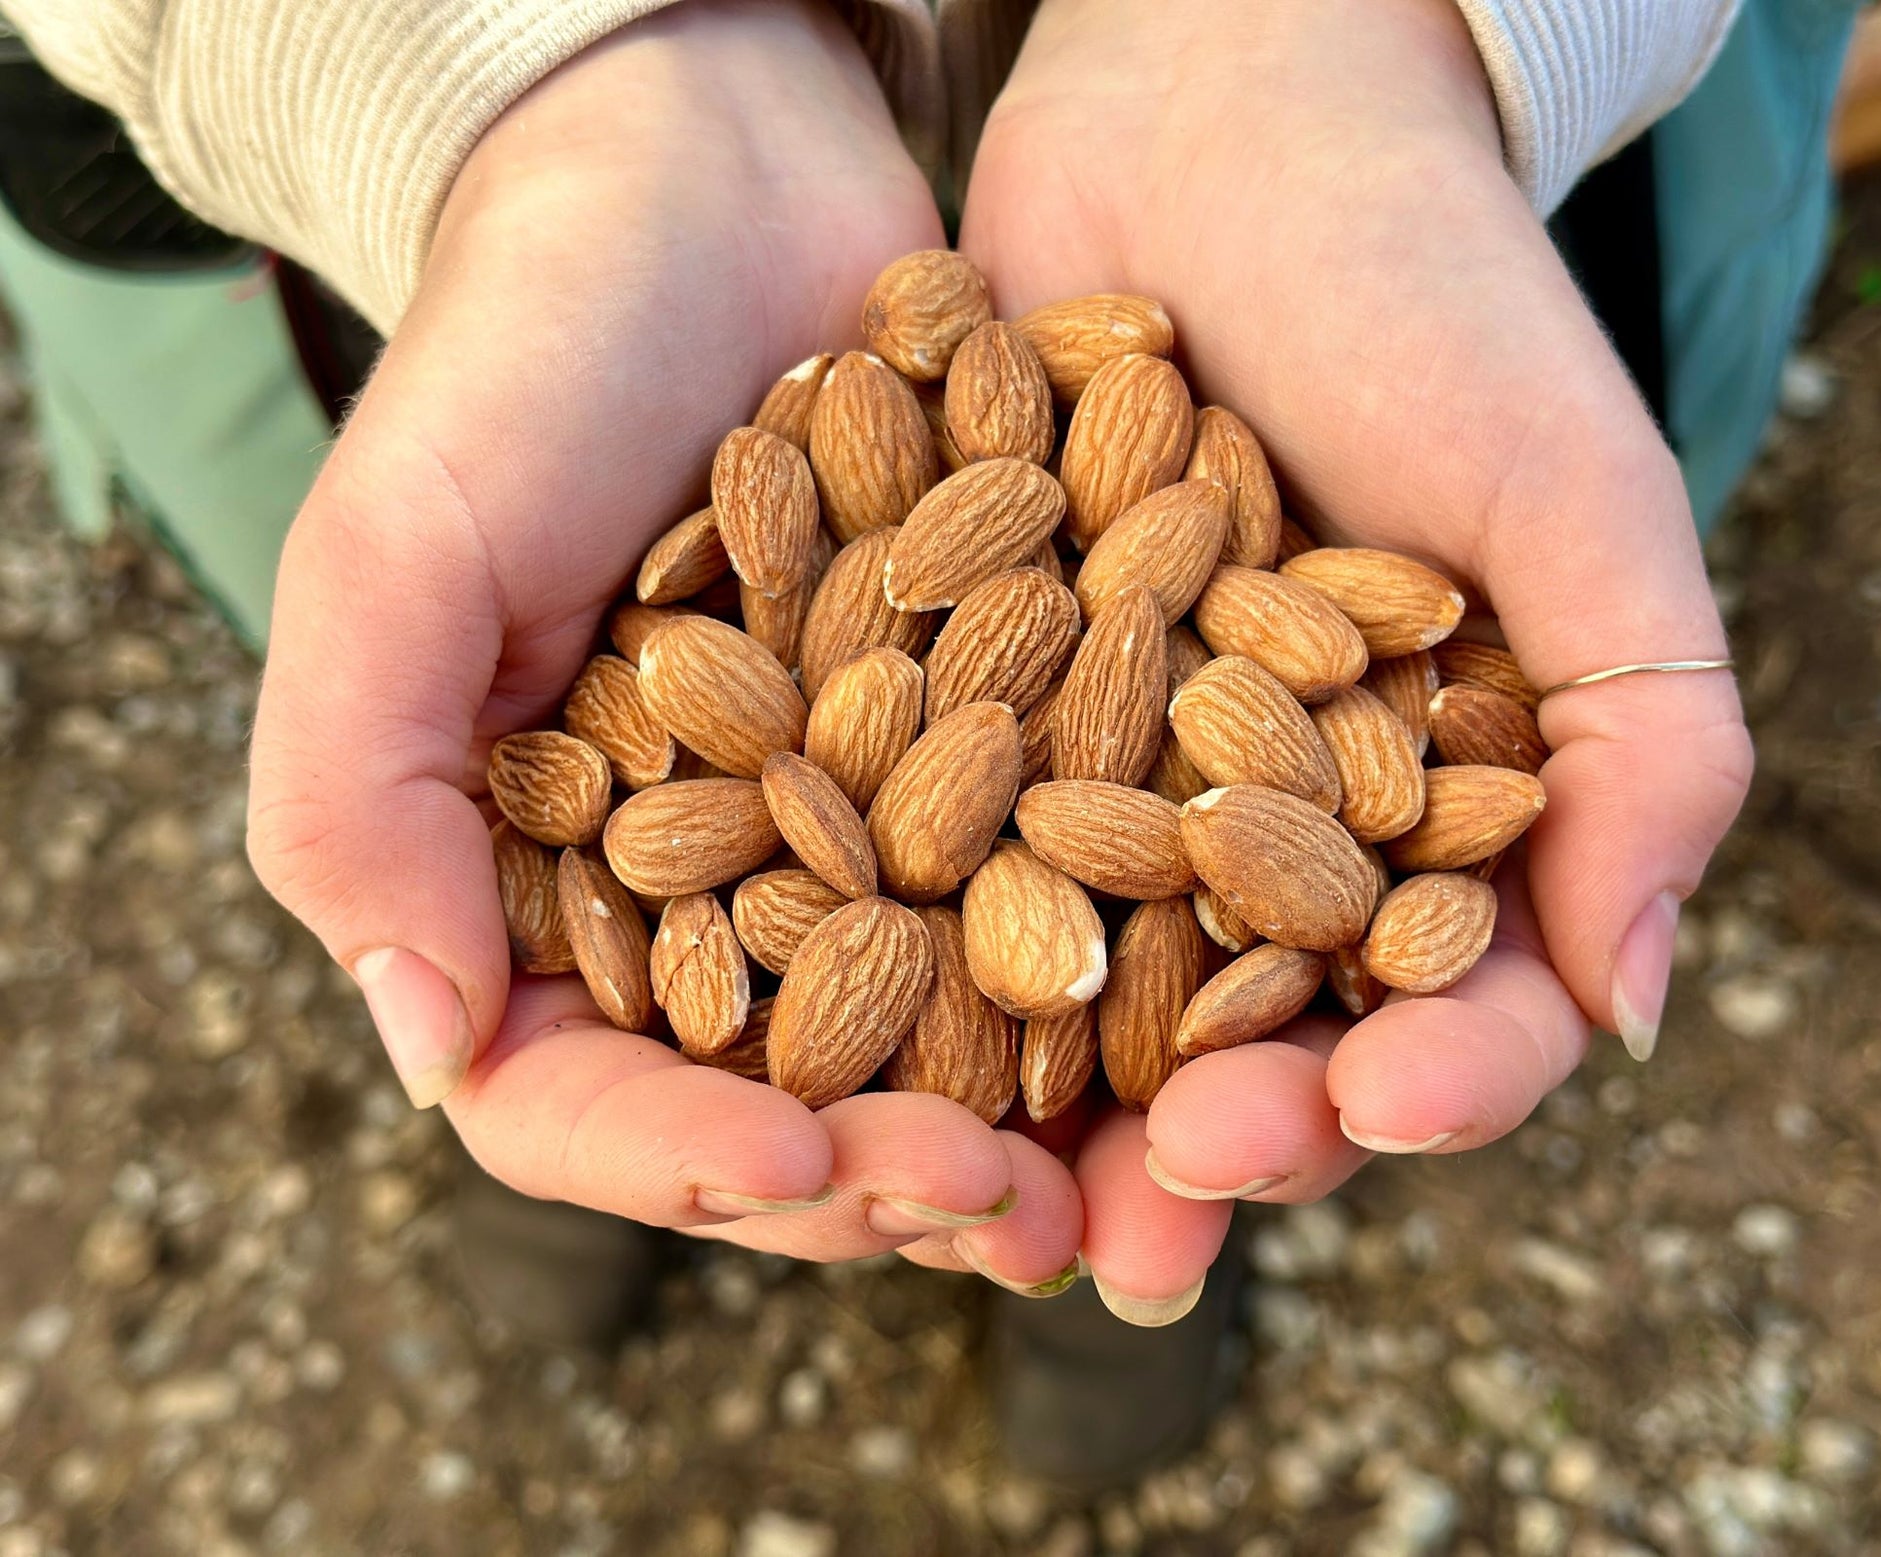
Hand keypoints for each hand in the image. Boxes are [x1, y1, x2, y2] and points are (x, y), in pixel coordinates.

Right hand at [247, 0, 1079, 1290]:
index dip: (673, 1162)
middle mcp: (690, 890)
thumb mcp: (400, 547)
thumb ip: (361, 793)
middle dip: (878, 1182)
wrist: (713, 174)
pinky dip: (1108, 972)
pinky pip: (1041, 898)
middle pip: (770, 1108)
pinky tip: (1202, 1014)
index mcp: (527, 881)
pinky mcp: (971, 757)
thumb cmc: (527, 346)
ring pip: (923, 1043)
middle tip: (1004, 1212)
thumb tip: (428, 1039)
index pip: (568, 1097)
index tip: (795, 1165)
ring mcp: (839, 834)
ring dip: (1013, 1130)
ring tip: (1118, 1176)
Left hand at [961, 0, 1751, 1307]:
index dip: (1417, 1084)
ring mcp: (1098, 776)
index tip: (1358, 1111)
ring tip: (967, 1201)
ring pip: (1063, 987)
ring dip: (1018, 1106)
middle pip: (1238, 1035)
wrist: (1227, 123)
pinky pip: (916, 844)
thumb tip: (1637, 995)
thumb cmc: (1437, 300)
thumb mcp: (1576, 507)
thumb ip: (1643, 744)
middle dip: (1193, 1144)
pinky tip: (816, 1017)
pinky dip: (877, 933)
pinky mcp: (956, 706)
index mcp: (1424, 815)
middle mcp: (1255, 825)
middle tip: (1134, 1230)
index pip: (1441, 1005)